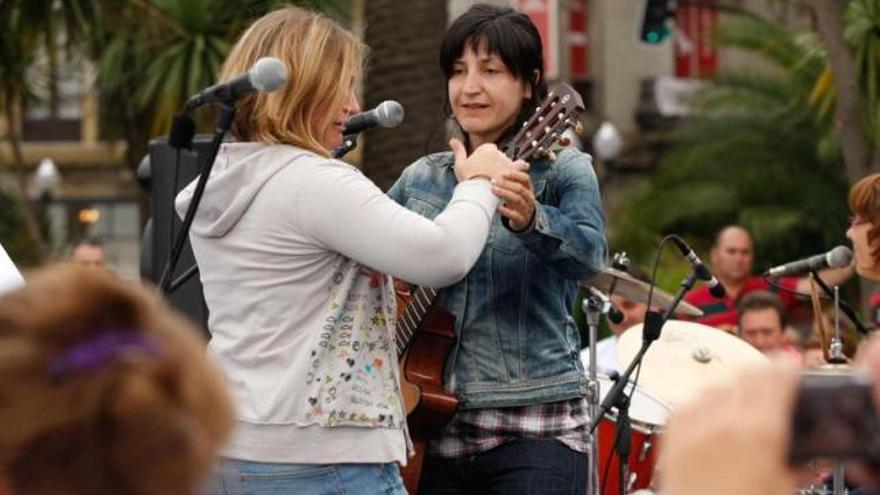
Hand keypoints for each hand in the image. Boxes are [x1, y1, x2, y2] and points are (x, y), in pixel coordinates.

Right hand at [451, 139, 524, 182]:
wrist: (478, 191)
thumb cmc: (467, 179)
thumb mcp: (460, 164)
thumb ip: (458, 150)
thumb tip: (452, 139)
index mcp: (485, 149)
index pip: (489, 148)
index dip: (487, 156)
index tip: (484, 165)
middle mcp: (497, 152)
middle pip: (499, 155)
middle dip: (498, 163)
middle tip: (493, 175)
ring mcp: (506, 161)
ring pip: (510, 159)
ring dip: (510, 165)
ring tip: (508, 173)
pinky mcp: (513, 171)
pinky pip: (522, 165)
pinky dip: (522, 167)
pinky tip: (521, 172)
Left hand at [492, 167, 534, 230]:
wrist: (524, 220)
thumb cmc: (518, 201)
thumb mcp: (518, 190)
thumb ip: (513, 179)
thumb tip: (502, 161)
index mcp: (529, 189)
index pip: (525, 178)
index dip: (514, 174)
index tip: (502, 173)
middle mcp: (529, 198)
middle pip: (520, 188)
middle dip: (506, 184)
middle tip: (493, 181)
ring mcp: (526, 209)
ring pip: (517, 200)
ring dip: (504, 194)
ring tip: (493, 190)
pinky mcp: (522, 219)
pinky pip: (515, 215)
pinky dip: (506, 211)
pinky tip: (498, 207)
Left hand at [659, 361, 798, 494]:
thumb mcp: (780, 488)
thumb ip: (797, 462)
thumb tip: (809, 450)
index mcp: (757, 432)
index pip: (775, 377)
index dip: (787, 366)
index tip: (792, 363)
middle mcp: (720, 420)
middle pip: (745, 375)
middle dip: (762, 373)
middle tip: (772, 379)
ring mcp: (691, 424)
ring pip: (716, 384)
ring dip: (733, 386)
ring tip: (743, 400)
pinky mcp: (669, 431)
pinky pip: (690, 401)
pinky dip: (705, 402)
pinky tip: (713, 414)